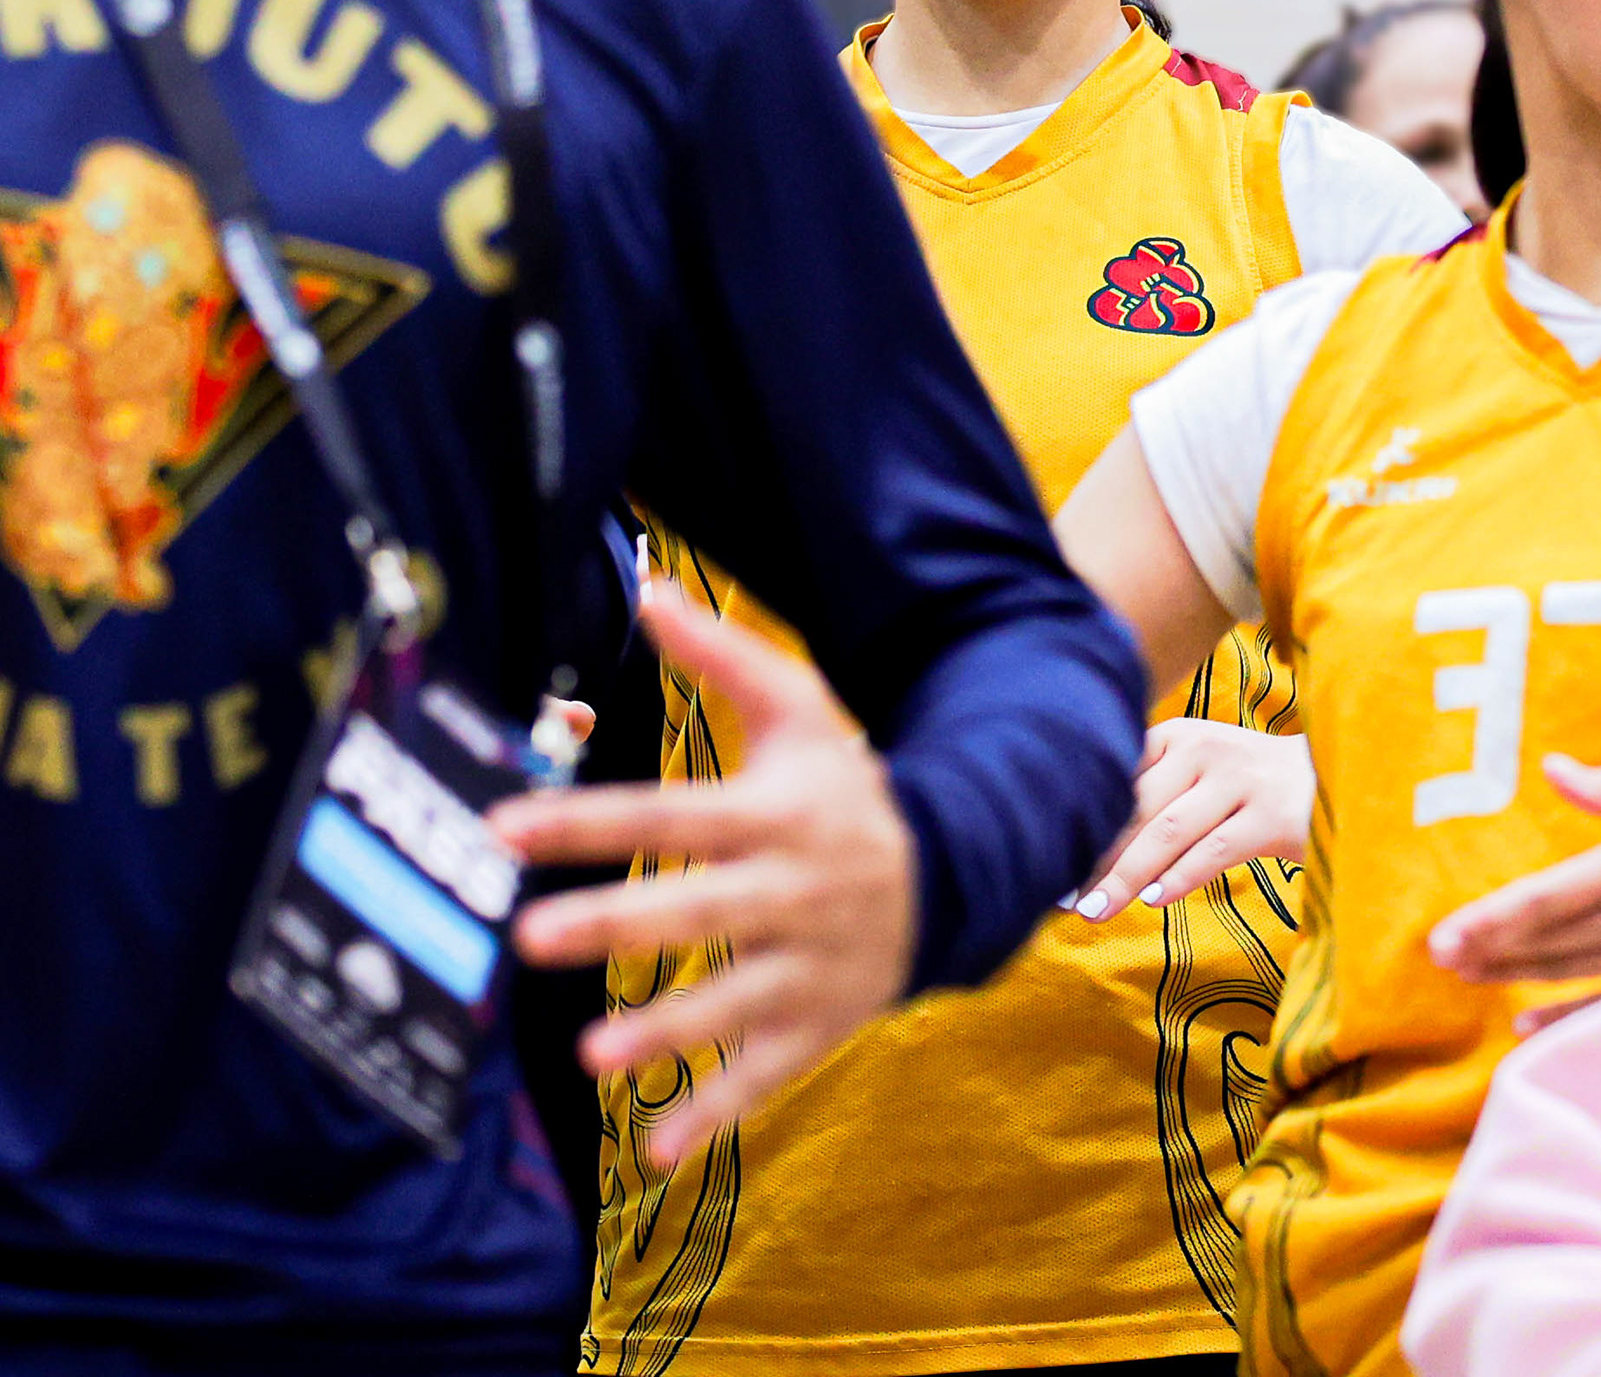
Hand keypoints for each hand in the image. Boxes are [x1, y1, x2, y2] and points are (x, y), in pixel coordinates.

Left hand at [490, 584, 916, 1165]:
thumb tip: (644, 588)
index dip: (588, 821)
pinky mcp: (819, 1025)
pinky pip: (765, 1077)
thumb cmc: (846, 785)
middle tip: (527, 936)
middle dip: (612, 924)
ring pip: (730, 1004)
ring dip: (664, 1031)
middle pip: (693, 910)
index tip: (506, 827)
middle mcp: (790, 891)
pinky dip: (715, 1116)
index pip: (668, 815)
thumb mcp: (799, 707)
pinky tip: (655, 1152)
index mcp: (773, 813)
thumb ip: (719, 653)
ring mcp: (808, 965)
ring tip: (591, 1053)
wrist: (954, 868)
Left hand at [1072, 718, 1312, 921]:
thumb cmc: (1253, 783)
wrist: (1341, 771)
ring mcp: (1239, 780)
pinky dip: (1179, 877)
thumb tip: (1092, 856)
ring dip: (1124, 876)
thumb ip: (1155, 798)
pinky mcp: (1270, 816)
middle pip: (1135, 809)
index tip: (1049, 860)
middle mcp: (1204, 748)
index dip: (1080, 820)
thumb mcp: (1201, 774)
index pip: (1118, 779)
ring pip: (1167, 833)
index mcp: (1178, 735)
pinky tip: (1152, 901)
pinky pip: (1214, 851)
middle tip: (1059, 896)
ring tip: (1093, 910)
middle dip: (1094, 856)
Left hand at [1427, 755, 1600, 1034]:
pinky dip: (1568, 1020)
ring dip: (1514, 975)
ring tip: (1464, 975)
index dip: (1492, 919)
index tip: (1446, 933)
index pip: (1550, 897)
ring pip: (1573, 971)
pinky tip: (1524, 1026)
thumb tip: (1550, 767)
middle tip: (1437, 957)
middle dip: (1489, 948)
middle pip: (1551, 939)